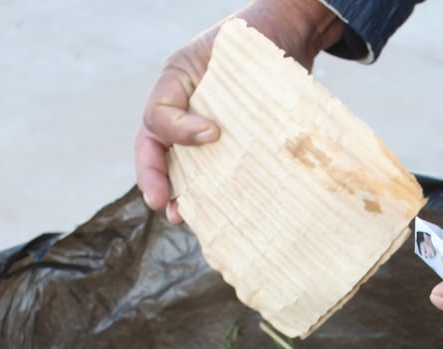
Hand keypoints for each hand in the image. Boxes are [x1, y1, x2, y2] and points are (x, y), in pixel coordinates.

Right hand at [134, 0, 345, 222]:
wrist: (286, 38)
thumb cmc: (252, 42)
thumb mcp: (223, 51)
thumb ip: (211, 86)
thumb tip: (212, 135)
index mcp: (174, 88)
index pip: (158, 117)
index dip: (178, 132)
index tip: (214, 134)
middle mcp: (183, 114)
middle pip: (156, 151)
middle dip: (156, 180)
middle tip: (163, 204)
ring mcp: (204, 133)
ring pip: (182, 168)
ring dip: (180, 195)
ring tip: (183, 217)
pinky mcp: (232, 149)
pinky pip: (214, 174)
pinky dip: (213, 195)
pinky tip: (219, 213)